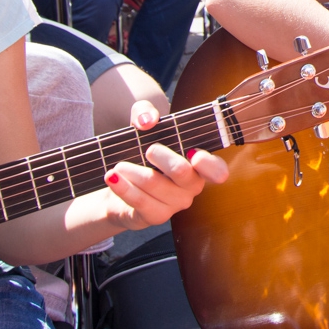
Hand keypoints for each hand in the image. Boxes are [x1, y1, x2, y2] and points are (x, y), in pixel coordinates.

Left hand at [100, 100, 228, 230]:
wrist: (118, 186)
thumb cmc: (140, 154)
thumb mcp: (143, 126)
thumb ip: (145, 112)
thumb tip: (148, 121)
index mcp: (197, 165)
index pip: (216, 169)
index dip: (209, 164)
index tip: (194, 155)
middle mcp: (191, 186)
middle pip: (182, 172)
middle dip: (162, 157)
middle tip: (148, 150)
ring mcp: (174, 204)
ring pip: (155, 184)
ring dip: (133, 171)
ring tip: (119, 165)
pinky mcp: (155, 216)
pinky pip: (138, 201)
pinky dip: (123, 186)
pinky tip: (112, 177)